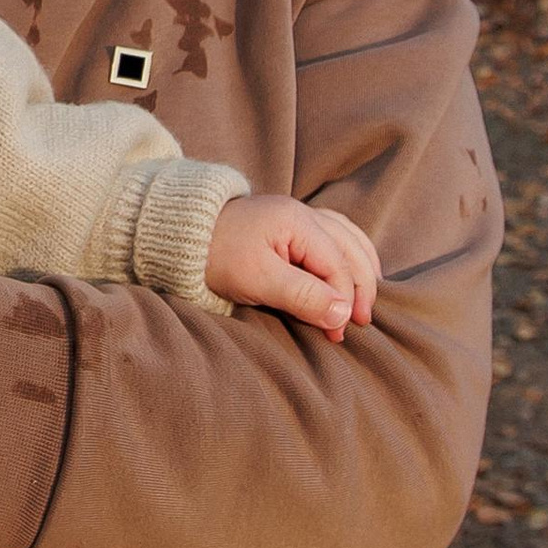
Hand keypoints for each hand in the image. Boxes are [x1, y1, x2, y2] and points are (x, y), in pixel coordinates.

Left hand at [204, 192, 380, 340]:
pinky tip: (355, 271)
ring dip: (361, 270)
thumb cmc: (215, 256)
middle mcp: (304, 213)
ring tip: (368, 302)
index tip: (337, 334)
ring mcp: (299, 216)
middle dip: (360, 288)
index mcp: (298, 221)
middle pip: (350, 250)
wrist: (180, 235)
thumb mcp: (257, 280)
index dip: (343, 302)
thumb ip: (301, 295)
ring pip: (349, 238)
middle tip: (360, 325)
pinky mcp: (291, 225)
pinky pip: (337, 235)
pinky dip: (350, 255)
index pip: (337, 266)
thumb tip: (343, 314)